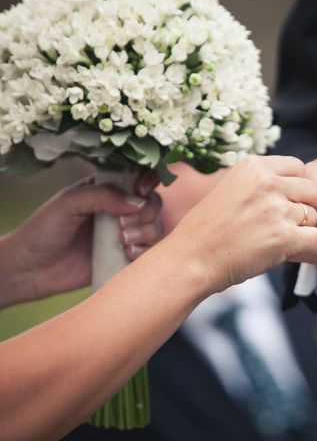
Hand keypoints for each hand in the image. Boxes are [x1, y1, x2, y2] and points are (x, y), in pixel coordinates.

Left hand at [1, 171, 162, 306]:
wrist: (30, 270)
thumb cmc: (43, 231)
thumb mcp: (68, 203)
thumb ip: (102, 196)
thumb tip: (137, 202)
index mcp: (106, 189)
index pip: (139, 177)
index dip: (148, 181)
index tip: (140, 191)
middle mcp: (119, 210)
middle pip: (153, 202)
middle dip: (146, 212)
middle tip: (123, 225)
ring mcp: (125, 233)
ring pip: (156, 226)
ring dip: (146, 232)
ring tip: (122, 241)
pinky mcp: (126, 256)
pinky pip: (151, 250)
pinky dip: (145, 250)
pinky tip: (126, 253)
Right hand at [167, 155, 316, 293]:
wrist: (191, 259)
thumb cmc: (208, 229)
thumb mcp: (231, 187)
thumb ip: (261, 180)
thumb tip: (295, 182)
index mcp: (253, 166)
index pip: (298, 166)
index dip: (296, 186)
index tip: (285, 201)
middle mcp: (267, 182)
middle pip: (312, 189)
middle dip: (304, 206)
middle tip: (285, 223)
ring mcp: (276, 209)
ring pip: (315, 214)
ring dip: (305, 228)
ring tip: (279, 238)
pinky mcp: (284, 237)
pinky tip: (302, 248)